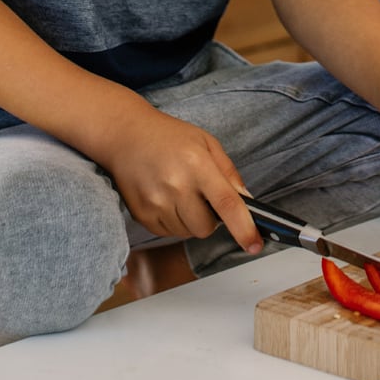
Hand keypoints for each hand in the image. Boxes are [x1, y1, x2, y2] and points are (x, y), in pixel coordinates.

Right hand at [95, 105, 263, 254]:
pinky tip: (166, 198)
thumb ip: (229, 172)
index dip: (244, 228)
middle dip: (211, 219)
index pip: (226, 203)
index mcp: (198, 164)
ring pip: (187, 233)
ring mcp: (156, 202)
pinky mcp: (141, 214)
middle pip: (206, 227)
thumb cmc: (169, 137)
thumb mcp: (207, 143)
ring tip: (180, 192)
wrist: (125, 135)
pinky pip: (168, 233)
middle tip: (202, 196)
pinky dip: (173, 222)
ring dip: (191, 220)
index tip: (254, 244)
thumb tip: (247, 202)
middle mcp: (176, 185)